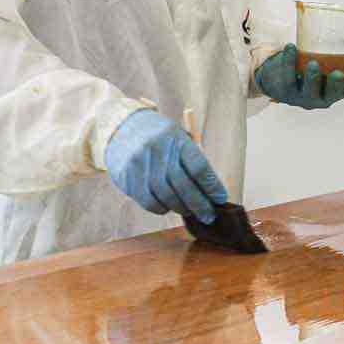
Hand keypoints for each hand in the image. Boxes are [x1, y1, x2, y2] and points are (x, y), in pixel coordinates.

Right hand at [105, 109, 227, 223]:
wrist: (122, 127)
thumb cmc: (158, 137)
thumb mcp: (177, 137)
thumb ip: (191, 160)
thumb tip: (209, 192)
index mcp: (176, 138)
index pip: (199, 167)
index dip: (212, 186)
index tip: (221, 199)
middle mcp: (158, 150)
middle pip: (184, 185)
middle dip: (200, 204)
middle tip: (209, 216)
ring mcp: (141, 165)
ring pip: (167, 197)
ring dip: (182, 208)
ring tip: (189, 211)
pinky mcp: (128, 178)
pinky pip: (149, 202)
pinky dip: (162, 209)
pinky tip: (168, 207)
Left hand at [255, 43, 343, 110]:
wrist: (277, 78)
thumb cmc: (310, 65)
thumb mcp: (327, 59)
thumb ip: (343, 48)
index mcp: (338, 89)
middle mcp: (323, 96)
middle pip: (332, 95)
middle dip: (336, 86)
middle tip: (339, 74)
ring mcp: (303, 96)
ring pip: (308, 91)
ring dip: (312, 78)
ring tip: (313, 63)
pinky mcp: (284, 89)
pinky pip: (287, 76)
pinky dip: (288, 61)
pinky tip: (291, 47)